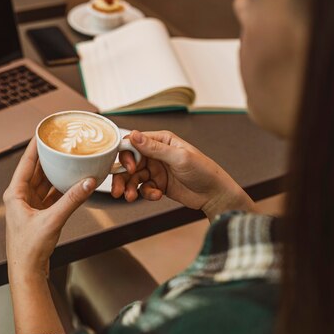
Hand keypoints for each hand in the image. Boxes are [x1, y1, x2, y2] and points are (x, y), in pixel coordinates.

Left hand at [4, 138, 96, 276]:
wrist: (27, 271)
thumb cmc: (28, 249)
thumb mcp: (52, 220)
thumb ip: (71, 200)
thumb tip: (87, 182)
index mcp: (15, 194)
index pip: (26, 162)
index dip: (35, 146)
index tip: (42, 132)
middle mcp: (21, 197)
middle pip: (37, 170)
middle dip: (49, 157)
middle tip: (61, 144)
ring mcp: (30, 206)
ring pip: (45, 183)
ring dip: (57, 173)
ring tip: (69, 160)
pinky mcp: (40, 214)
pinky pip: (52, 195)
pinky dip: (62, 188)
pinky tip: (73, 182)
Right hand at [113, 130, 254, 219]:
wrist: (215, 194)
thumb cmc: (203, 171)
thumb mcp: (179, 157)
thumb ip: (155, 148)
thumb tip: (133, 135)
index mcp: (161, 141)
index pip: (134, 143)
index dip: (126, 155)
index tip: (128, 168)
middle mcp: (156, 154)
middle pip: (129, 162)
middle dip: (122, 176)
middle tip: (119, 190)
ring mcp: (156, 170)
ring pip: (133, 178)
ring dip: (130, 188)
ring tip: (130, 197)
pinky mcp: (158, 184)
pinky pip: (143, 188)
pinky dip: (146, 193)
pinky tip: (157, 196)